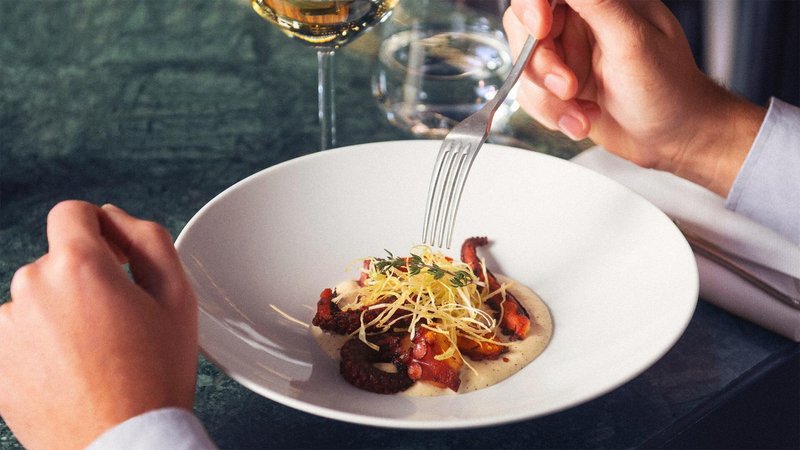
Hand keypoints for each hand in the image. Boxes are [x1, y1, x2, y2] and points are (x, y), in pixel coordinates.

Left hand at [0, 201, 198, 449]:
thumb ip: (149, 239)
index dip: (99, 228)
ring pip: (37, 298)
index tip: (116, 257)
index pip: (72, 213)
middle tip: (121, 322)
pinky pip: (20, 335)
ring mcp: (7, 327)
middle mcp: (31, 287)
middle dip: (86, 279)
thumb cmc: (155, 374)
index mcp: (78, 265)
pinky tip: (73, 372)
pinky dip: (42, 344)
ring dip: (63, 312)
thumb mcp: (177, 297)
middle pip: (56, 261)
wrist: (122, 444)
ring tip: (97, 353)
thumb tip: (115, 218)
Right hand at [504, 0, 765, 195]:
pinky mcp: (559, 86)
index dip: (533, 7)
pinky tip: (583, 118)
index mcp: (603, 1)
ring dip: (551, 98)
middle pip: (525, 28)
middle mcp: (581, 24)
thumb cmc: (668, 89)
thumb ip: (596, 3)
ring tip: (583, 110)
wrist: (672, 138)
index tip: (541, 28)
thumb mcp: (632, 40)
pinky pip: (531, 95)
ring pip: (525, 66)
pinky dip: (554, 114)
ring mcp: (568, 56)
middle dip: (542, 64)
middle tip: (568, 85)